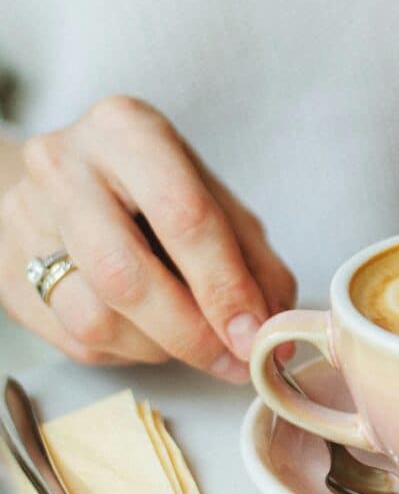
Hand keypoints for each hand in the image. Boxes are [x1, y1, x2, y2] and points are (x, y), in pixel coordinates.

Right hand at [0, 96, 295, 381]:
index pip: (184, 218)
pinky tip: (150, 333)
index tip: (255, 335)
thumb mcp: (214, 200)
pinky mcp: (8, 272)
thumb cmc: (151, 188)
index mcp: (128, 132)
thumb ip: (253, 260)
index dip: (225, 288)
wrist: (62, 179)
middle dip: (192, 333)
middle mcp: (65, 167)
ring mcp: (25, 220)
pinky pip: (75, 339)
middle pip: (129, 276)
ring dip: (161, 348)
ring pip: (98, 318)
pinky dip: (129, 351)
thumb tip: (276, 329)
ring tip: (193, 340)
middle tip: (233, 361)